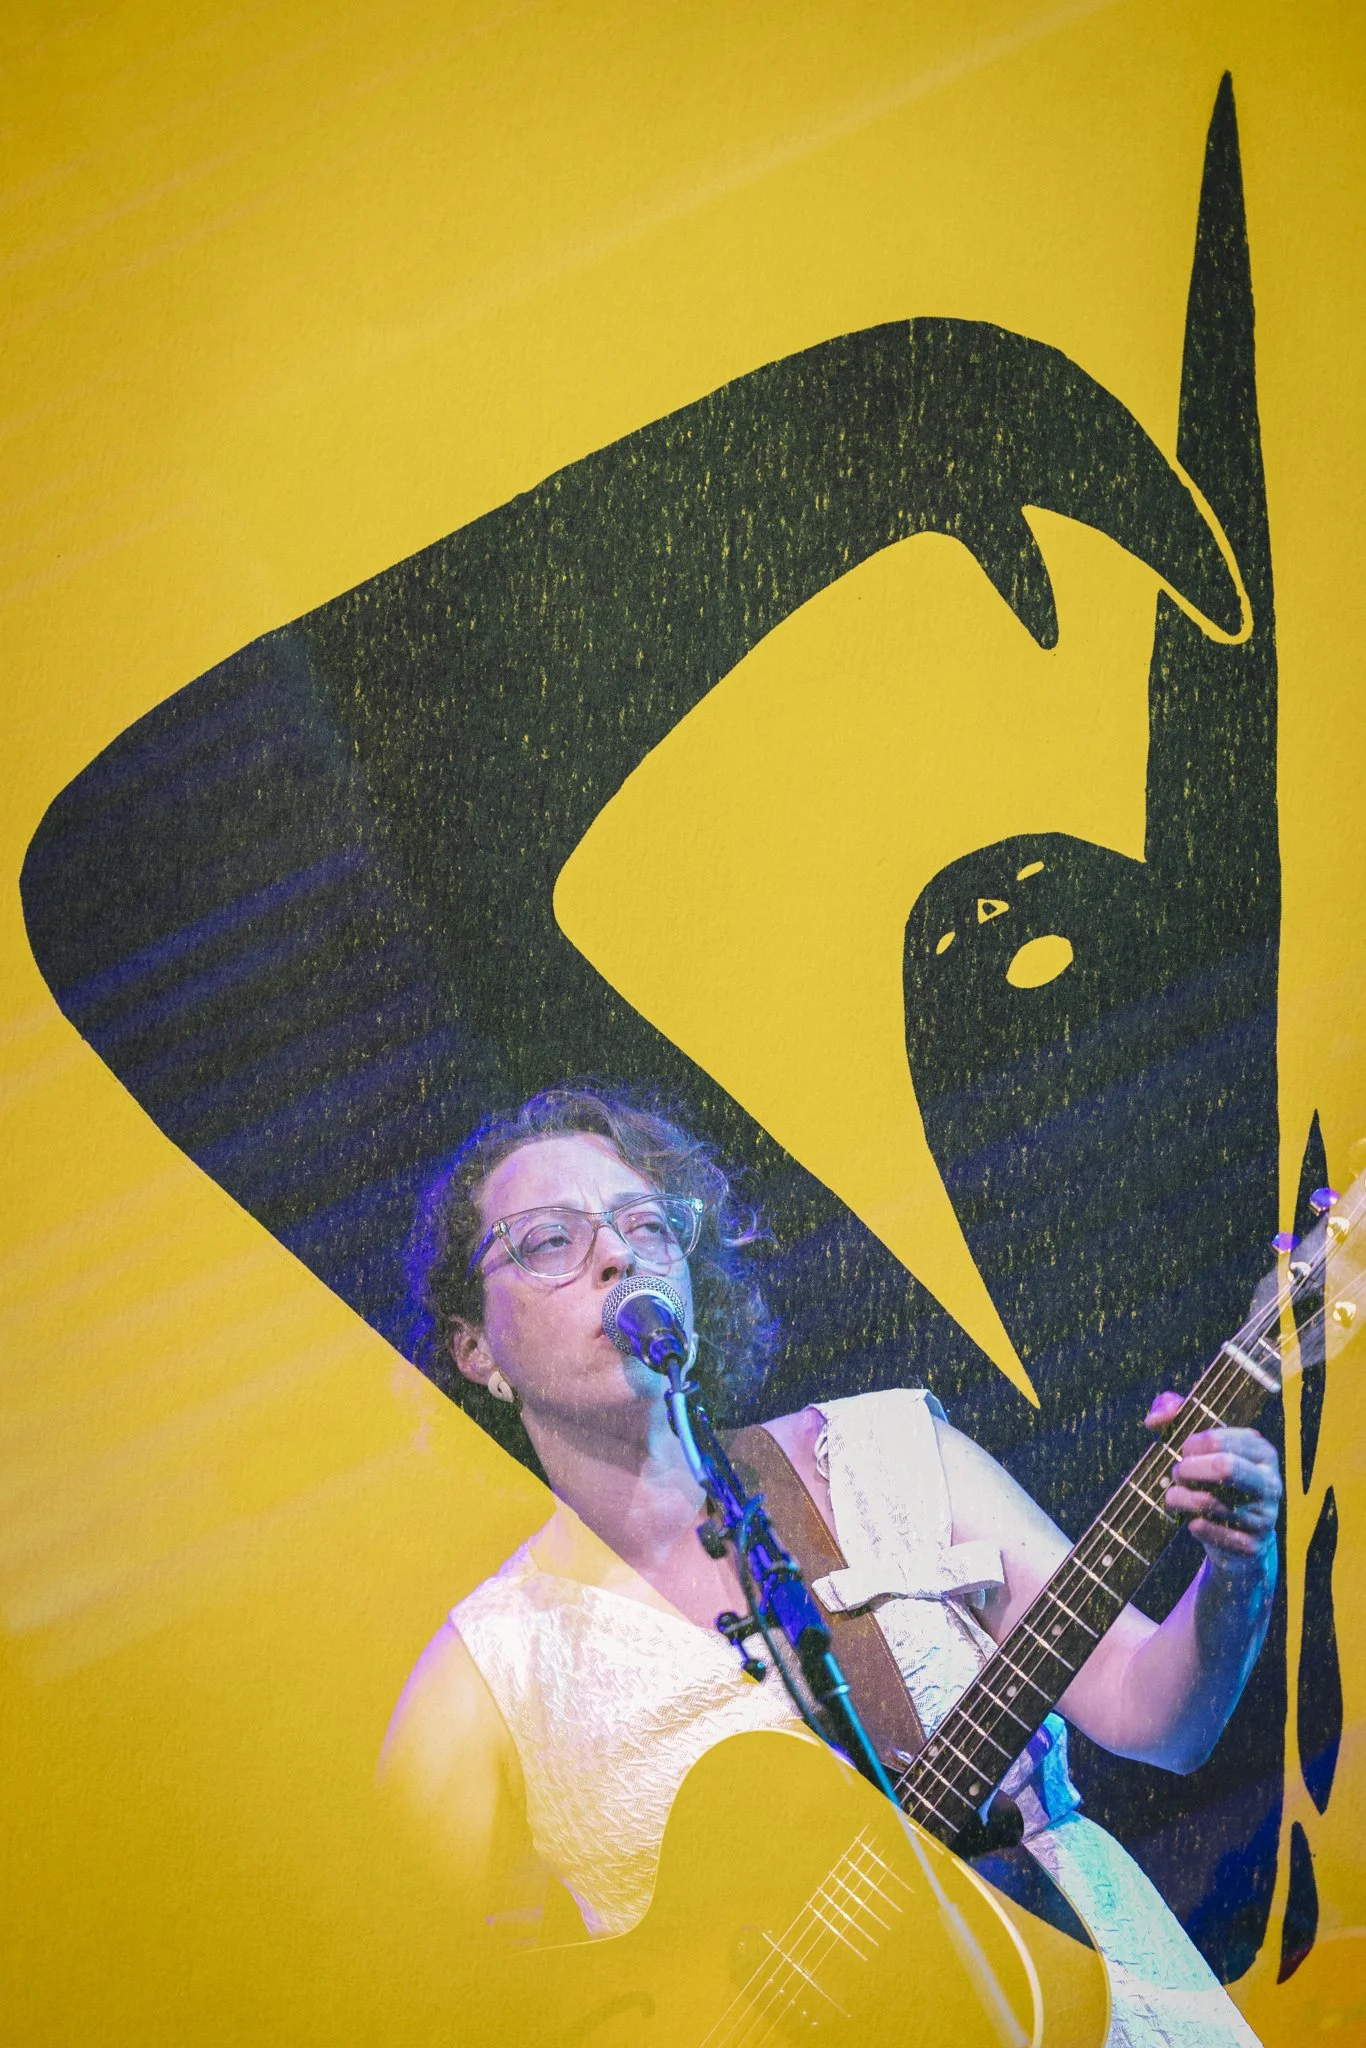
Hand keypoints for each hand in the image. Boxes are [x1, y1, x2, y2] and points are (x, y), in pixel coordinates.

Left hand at [1144, 1392, 1281, 1567]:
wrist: (1240, 1540)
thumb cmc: (1215, 1482)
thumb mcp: (1202, 1446)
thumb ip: (1174, 1415)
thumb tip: (1153, 1420)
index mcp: (1261, 1452)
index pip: (1217, 1439)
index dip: (1190, 1445)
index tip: (1184, 1453)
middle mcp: (1270, 1482)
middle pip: (1223, 1467)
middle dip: (1188, 1470)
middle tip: (1178, 1474)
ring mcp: (1264, 1516)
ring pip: (1208, 1502)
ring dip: (1180, 1498)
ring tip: (1177, 1497)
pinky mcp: (1251, 1545)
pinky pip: (1208, 1531)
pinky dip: (1192, 1525)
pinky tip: (1193, 1521)